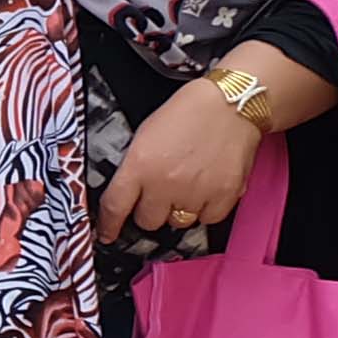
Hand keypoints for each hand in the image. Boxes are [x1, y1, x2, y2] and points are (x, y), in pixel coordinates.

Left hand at [101, 83, 266, 238]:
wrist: (230, 103)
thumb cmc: (187, 113)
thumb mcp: (145, 135)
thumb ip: (134, 168)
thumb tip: (126, 196)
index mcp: (140, 164)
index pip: (115, 206)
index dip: (109, 225)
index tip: (107, 234)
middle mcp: (165, 183)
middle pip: (148, 221)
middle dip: (150, 210)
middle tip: (160, 193)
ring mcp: (196, 191)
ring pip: (178, 222)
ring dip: (179, 209)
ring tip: (187, 184)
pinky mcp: (224, 195)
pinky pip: (208, 219)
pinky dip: (206, 208)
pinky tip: (207, 187)